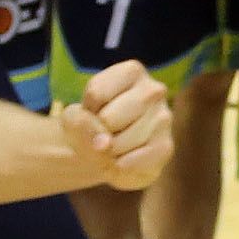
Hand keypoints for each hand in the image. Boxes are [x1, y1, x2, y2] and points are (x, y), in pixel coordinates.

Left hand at [60, 60, 172, 192]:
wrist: (107, 152)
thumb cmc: (92, 125)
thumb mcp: (73, 116)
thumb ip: (77, 122)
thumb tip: (103, 144)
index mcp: (132, 71)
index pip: (96, 93)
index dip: (86, 111)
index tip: (95, 112)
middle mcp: (154, 90)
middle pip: (107, 119)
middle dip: (98, 132)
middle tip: (106, 132)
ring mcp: (164, 118)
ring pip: (116, 143)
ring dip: (107, 152)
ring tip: (115, 146)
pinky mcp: (165, 147)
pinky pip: (129, 163)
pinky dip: (117, 167)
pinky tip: (124, 160)